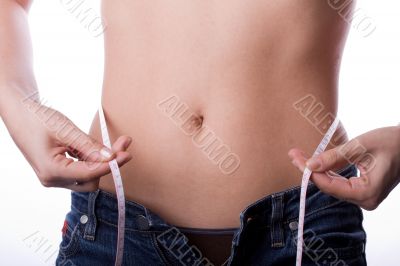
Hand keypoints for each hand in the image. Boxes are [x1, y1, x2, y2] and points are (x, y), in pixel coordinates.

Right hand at [2, 95, 131, 191]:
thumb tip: (111, 158)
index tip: (127, 155)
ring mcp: (55, 178)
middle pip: (91, 180)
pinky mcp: (59, 172)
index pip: (88, 174)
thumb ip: (89, 146)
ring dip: (103, 162)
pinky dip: (94, 160)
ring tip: (117, 143)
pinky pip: (81, 171)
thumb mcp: (66, 130)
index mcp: (51, 171)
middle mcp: (52, 180)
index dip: (110, 165)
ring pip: (88, 177)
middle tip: (124, 144)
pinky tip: (102, 148)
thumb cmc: (38, 118)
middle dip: (109, 164)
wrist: (19, 113)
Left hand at [288, 126, 399, 209]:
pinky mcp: (362, 191)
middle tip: (293, 154)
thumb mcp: (361, 146)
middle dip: (310, 170)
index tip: (295, 158)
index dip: (310, 173)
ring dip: (316, 170)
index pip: (330, 186)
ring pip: (332, 185)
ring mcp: (364, 197)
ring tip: (298, 155)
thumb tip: (310, 165)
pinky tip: (313, 162)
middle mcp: (365, 200)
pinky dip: (327, 172)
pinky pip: (339, 183)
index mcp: (367, 193)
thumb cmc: (392, 141)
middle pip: (329, 187)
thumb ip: (334, 157)